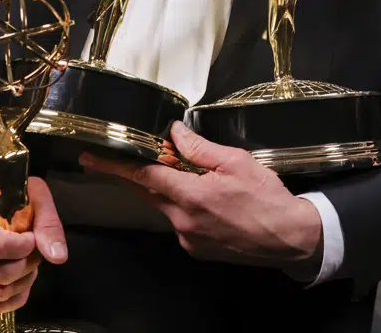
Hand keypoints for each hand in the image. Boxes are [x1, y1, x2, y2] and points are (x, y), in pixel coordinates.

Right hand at [0, 172, 67, 314]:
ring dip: (21, 283)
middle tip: (34, 253)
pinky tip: (18, 284)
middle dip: (28, 266)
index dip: (25, 248)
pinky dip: (8, 300)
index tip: (33, 238)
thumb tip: (57, 256)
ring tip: (27, 265)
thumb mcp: (28, 192)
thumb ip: (46, 220)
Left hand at [80, 122, 322, 276]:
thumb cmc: (267, 199)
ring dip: (169, 189)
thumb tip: (176, 133)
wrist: (289, 238)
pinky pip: (181, 222)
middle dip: (135, 176)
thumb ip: (201, 148)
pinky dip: (185, 206)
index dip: (115, 167)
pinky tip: (210, 201)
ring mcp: (188, 238)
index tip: (91, 160)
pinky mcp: (196, 248)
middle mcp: (183, 220)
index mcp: (191, 195)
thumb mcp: (237, 163)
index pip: (143, 177)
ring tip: (196, 178)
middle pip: (149, 193)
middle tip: (121, 160)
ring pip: (166, 206)